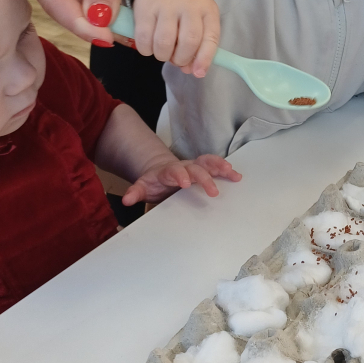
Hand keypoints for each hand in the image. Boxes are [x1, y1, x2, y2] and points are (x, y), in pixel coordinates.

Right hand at [14, 0, 148, 44]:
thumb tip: (98, 20)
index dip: (80, 22)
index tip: (107, 38)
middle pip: (59, 9)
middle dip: (90, 25)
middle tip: (121, 38)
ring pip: (69, 13)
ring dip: (95, 23)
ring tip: (124, 29)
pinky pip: (77, 9)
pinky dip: (97, 15)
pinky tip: (118, 19)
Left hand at [122, 153, 241, 205]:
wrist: (160, 171)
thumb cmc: (154, 182)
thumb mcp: (143, 187)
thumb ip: (135, 192)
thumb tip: (126, 200)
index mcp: (168, 171)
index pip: (174, 171)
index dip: (180, 175)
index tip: (185, 183)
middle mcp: (184, 166)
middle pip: (195, 168)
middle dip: (204, 177)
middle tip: (213, 191)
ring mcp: (195, 166)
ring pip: (208, 162)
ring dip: (219, 167)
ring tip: (231, 173)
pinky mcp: (203, 170)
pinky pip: (216, 166)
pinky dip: (226, 170)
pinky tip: (237, 176)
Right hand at [132, 0, 220, 74]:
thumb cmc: (185, 10)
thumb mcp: (200, 22)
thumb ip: (199, 48)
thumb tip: (191, 71)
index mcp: (207, 10)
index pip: (211, 38)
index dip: (204, 59)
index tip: (197, 72)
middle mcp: (188, 5)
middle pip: (188, 42)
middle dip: (181, 59)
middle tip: (176, 59)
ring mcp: (166, 5)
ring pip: (164, 43)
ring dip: (163, 56)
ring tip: (163, 51)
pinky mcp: (144, 8)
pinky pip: (143, 39)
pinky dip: (146, 50)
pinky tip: (149, 45)